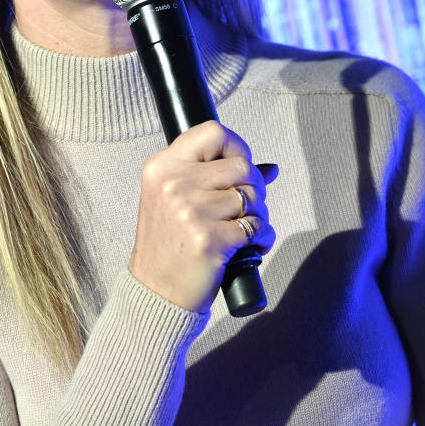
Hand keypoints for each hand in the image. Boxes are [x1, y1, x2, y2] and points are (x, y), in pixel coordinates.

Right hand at [128, 121, 276, 312]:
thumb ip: (213, 177)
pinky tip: (246, 248)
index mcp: (161, 167)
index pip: (212, 133)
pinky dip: (261, 239)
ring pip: (252, 198)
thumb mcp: (173, 200)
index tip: (239, 168)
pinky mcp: (209, 239)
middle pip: (242, 166)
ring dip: (259, 216)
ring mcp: (190, 211)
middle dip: (254, 188)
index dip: (236, 147)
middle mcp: (173, 184)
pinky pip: (257, 227)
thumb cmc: (169, 245)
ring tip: (242, 231)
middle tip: (244, 208)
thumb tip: (269, 169)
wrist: (155, 292)